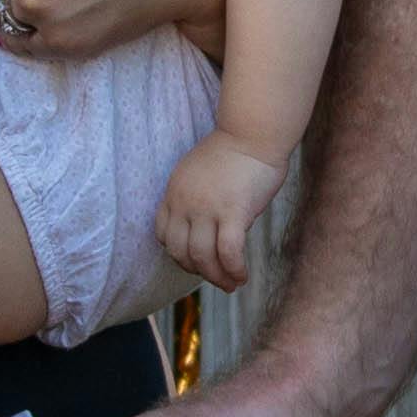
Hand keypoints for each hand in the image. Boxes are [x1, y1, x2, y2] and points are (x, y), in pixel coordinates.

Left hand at [157, 136, 287, 293]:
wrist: (253, 132)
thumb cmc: (234, 151)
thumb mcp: (198, 172)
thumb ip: (196, 198)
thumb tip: (208, 228)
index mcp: (174, 192)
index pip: (163, 234)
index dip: (177, 253)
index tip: (195, 261)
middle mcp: (185, 203)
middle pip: (180, 251)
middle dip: (197, 271)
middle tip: (215, 278)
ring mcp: (207, 208)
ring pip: (202, 258)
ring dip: (216, 277)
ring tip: (231, 284)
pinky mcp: (233, 212)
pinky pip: (228, 253)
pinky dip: (234, 270)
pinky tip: (242, 276)